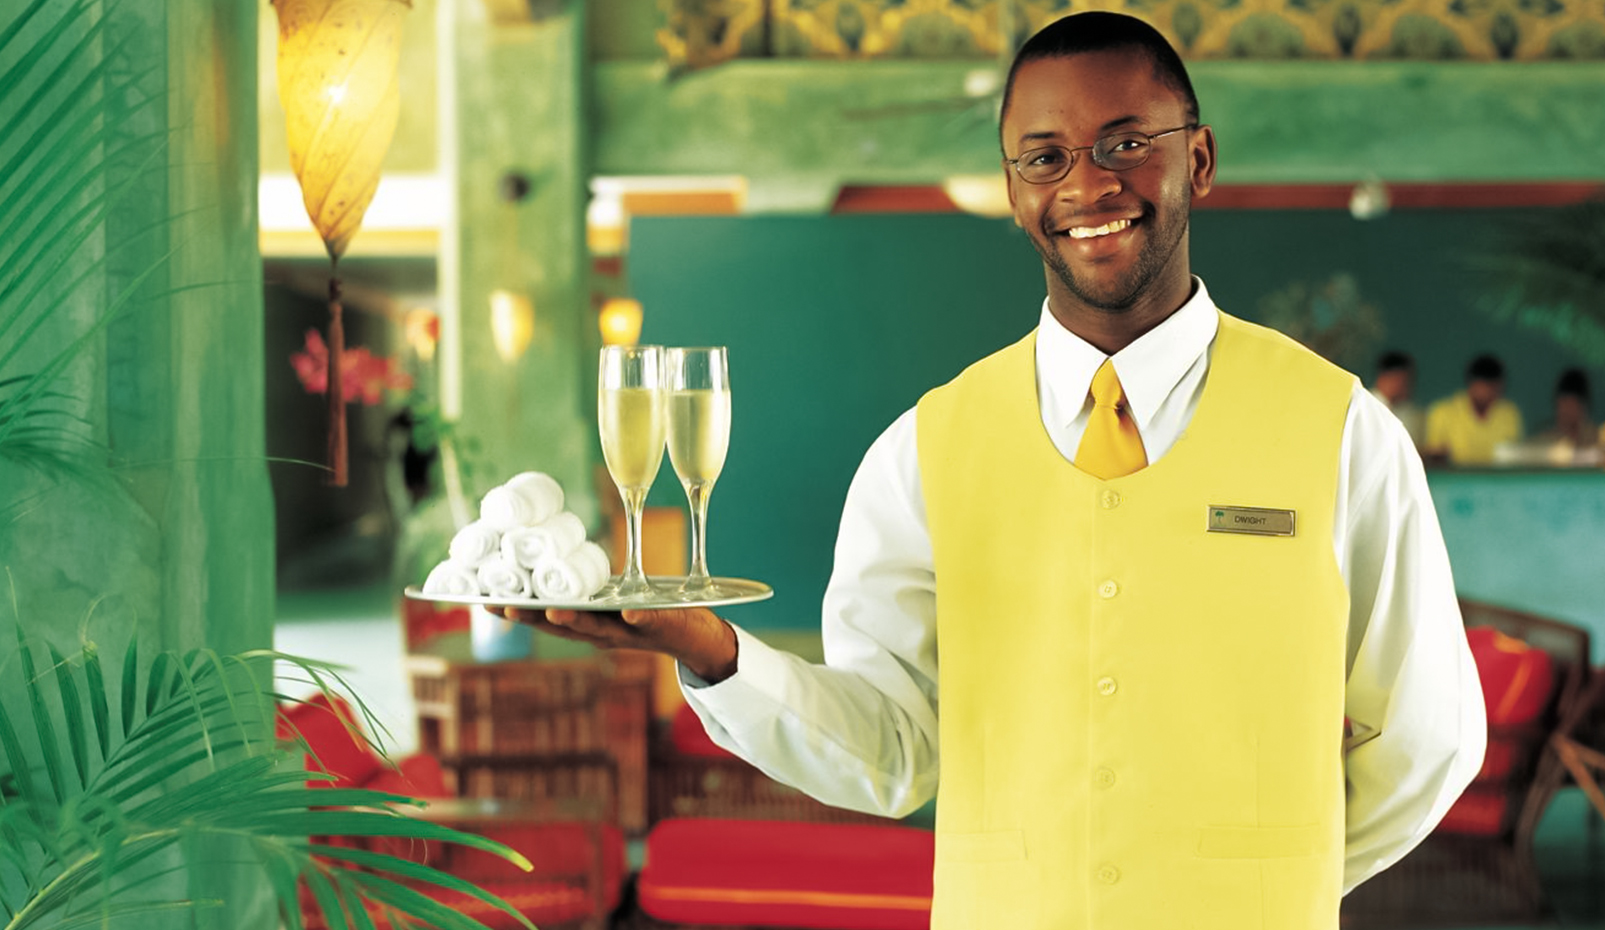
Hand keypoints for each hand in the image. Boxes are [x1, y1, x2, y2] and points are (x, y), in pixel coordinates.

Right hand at [496, 605, 738, 683]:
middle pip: (562, 627)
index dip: (516, 610)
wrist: (692, 637)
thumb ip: (584, 587)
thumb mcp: (609, 600)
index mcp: (587, 623)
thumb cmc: (645, 612)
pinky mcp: (659, 625)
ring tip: (553, 610)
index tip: (482, 600)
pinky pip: (648, 619)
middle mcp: (602, 633)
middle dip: (532, 617)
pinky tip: (628, 610)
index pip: (545, 618)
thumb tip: (548, 557)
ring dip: (576, 620)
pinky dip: (637, 615)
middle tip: (501, 606)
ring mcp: (629, 632)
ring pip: (598, 627)